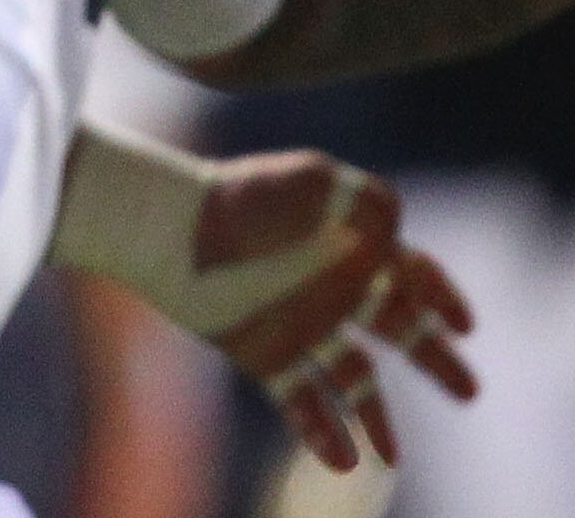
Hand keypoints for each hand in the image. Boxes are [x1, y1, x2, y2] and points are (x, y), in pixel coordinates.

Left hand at [199, 152, 475, 470]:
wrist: (171, 226)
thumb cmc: (241, 197)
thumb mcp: (313, 179)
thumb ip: (367, 199)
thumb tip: (400, 232)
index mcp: (349, 248)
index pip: (412, 276)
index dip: (441, 297)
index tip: (464, 324)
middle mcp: (331, 292)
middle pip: (398, 332)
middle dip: (434, 359)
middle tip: (469, 390)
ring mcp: (299, 326)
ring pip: (352, 379)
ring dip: (375, 417)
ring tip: (394, 458)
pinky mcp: (264, 353)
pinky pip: (301, 399)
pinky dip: (322, 431)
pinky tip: (345, 459)